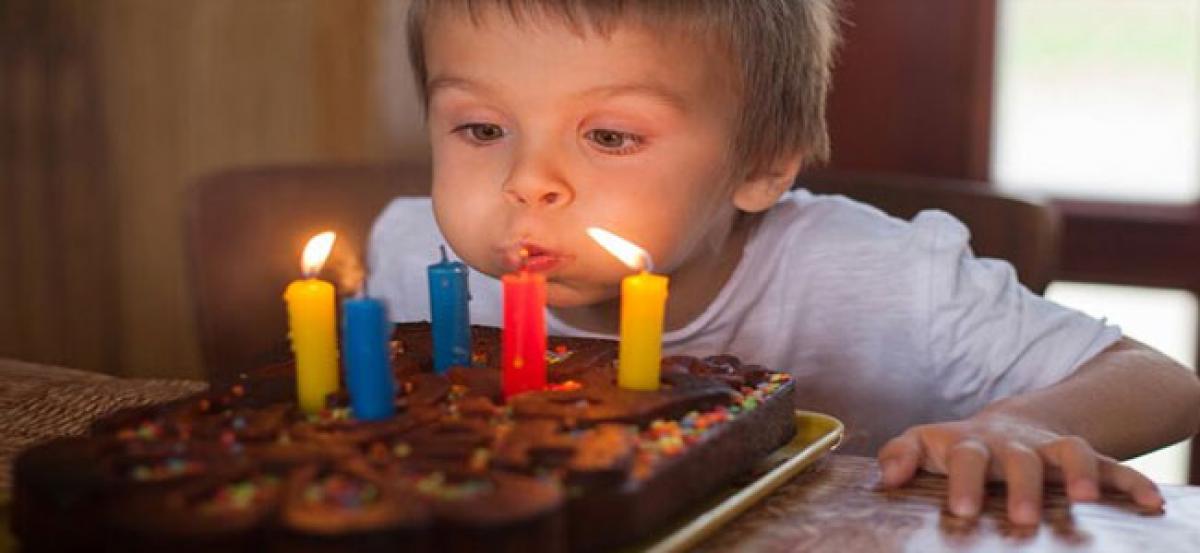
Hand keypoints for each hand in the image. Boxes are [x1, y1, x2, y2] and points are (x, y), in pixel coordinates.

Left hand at [877, 417, 1163, 524]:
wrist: (1006, 423)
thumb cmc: (956, 446)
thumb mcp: (925, 443)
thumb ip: (900, 455)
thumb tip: (886, 477)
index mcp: (972, 444)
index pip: (965, 457)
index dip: (962, 480)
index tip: (959, 510)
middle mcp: (1014, 445)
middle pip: (1019, 459)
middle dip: (1021, 487)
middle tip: (1022, 518)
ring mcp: (1050, 450)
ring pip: (1070, 454)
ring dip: (1079, 475)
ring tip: (1083, 502)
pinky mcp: (1083, 460)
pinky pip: (1113, 467)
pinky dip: (1133, 483)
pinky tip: (1152, 504)